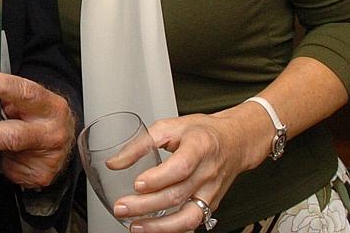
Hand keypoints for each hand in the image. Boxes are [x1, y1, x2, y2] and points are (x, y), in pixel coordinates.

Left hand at [0, 71, 75, 188]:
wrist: (62, 143)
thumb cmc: (38, 116)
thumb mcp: (29, 102)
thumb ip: (7, 97)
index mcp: (49, 106)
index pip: (25, 93)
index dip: (1, 86)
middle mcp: (51, 132)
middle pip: (13, 134)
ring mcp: (47, 158)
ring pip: (5, 153)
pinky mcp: (40, 176)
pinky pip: (9, 169)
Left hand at [110, 111, 256, 230]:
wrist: (234, 141)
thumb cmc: (201, 132)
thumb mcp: (170, 126)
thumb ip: (141, 144)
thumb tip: (115, 163)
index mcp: (199, 146)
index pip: (181, 167)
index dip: (159, 178)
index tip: (137, 184)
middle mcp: (207, 172)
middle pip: (178, 194)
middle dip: (146, 205)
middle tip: (122, 207)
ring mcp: (211, 192)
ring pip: (188, 216)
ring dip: (160, 226)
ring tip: (135, 226)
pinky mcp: (211, 205)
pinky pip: (192, 222)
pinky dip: (172, 229)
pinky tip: (154, 229)